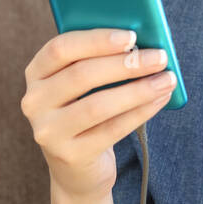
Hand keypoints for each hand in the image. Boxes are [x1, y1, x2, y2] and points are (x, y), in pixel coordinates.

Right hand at [21, 27, 177, 203]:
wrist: (75, 167)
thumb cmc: (85, 111)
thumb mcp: (83, 85)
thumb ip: (100, 60)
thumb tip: (143, 44)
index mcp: (36, 73)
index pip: (60, 48)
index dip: (97, 40)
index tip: (132, 36)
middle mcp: (34, 101)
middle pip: (82, 75)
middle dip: (126, 64)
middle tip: (160, 57)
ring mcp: (49, 131)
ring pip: (98, 105)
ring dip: (139, 89)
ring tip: (168, 80)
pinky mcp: (70, 155)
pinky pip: (112, 129)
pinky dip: (141, 111)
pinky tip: (160, 99)